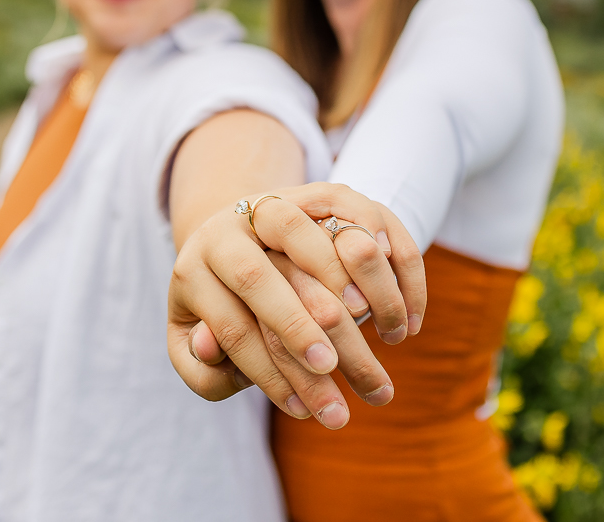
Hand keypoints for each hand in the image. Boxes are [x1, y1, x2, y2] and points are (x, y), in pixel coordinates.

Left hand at [167, 183, 425, 425]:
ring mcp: (278, 202)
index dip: (266, 371)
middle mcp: (229, 227)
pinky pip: (360, 211)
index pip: (230, 326)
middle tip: (331, 366)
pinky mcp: (320, 193)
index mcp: (193, 269)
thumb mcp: (196, 342)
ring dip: (354, 283)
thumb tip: (210, 348)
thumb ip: (198, 363)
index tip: (302, 412)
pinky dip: (393, 254)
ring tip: (388, 336)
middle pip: (258, 273)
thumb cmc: (225, 309)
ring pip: (311, 228)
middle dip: (297, 325)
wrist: (241, 240)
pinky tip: (410, 304)